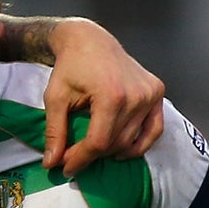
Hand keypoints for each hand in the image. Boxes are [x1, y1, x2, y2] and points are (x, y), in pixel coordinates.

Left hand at [43, 18, 165, 174]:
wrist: (90, 40)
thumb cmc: (70, 66)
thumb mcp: (55, 98)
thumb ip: (55, 131)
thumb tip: (51, 163)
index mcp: (111, 95)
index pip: (98, 142)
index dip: (81, 159)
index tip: (65, 167)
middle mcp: (136, 96)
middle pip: (115, 143)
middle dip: (93, 155)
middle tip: (74, 156)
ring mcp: (150, 94)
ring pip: (132, 140)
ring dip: (111, 150)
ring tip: (94, 150)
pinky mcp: (157, 91)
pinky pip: (154, 129)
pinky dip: (140, 143)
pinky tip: (122, 149)